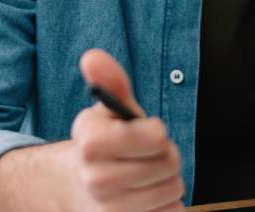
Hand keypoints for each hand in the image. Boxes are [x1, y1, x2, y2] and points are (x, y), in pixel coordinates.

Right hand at [64, 49, 184, 211]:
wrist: (80, 189)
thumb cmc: (105, 144)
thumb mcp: (107, 111)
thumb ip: (110, 82)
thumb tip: (93, 57)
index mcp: (91, 141)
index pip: (156, 136)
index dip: (156, 132)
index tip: (146, 132)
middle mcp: (96, 178)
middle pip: (169, 163)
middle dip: (165, 155)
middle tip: (146, 155)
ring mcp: (110, 210)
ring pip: (174, 189)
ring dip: (166, 180)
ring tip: (145, 176)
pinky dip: (166, 204)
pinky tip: (146, 198)